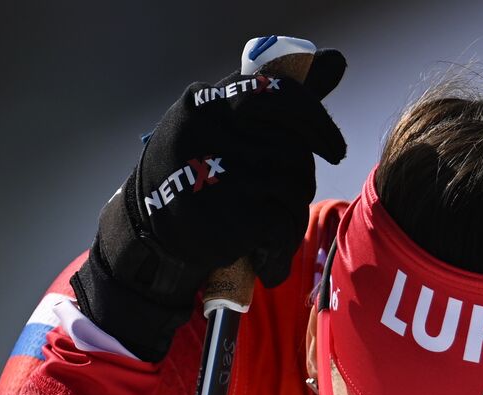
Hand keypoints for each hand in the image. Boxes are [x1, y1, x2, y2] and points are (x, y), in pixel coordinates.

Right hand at [73, 48, 347, 360]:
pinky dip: (284, 239)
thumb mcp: (226, 122)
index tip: (335, 149)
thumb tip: (335, 61)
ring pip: (292, 187)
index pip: (280, 95)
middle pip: (292, 150)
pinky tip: (269, 246)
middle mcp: (206, 131)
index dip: (317, 123)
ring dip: (293, 210)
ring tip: (275, 222)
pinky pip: (283, 221)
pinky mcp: (224, 216)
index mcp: (207, 100)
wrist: (147, 229)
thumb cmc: (199, 168)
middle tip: (291, 196)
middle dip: (302, 177)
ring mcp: (213, 173)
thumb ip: (280, 98)